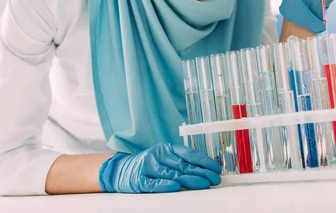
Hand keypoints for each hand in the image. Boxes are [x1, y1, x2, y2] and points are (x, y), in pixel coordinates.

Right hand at [99, 143, 221, 192]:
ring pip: (172, 173)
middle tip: (215, 179)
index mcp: (166, 148)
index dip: (204, 161)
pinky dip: (165, 185)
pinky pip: (154, 183)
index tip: (216, 169)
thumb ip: (181, 162)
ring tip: (204, 184)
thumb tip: (204, 170)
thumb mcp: (164, 158)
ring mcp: (148, 166)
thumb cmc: (148, 165)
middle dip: (201, 172)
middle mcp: (158, 155)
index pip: (189, 153)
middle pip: (184, 165)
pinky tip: (176, 187)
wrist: (119, 170)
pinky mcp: (139, 179)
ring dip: (189, 179)